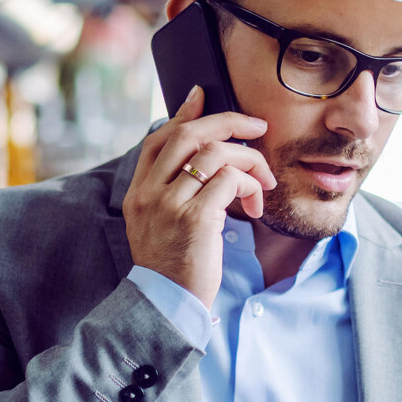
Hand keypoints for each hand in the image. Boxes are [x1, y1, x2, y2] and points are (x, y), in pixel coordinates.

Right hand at [122, 86, 277, 306]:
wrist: (166, 305)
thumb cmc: (173, 268)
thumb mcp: (159, 226)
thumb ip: (172, 192)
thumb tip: (200, 158)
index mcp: (138, 192)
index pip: (158, 137)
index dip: (183, 113)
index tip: (202, 96)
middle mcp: (149, 193)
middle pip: (189, 135)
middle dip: (229, 122)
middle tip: (258, 127)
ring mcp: (170, 204)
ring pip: (216, 154)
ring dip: (250, 161)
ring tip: (264, 182)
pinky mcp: (195, 218)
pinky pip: (230, 181)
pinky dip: (251, 186)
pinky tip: (256, 206)